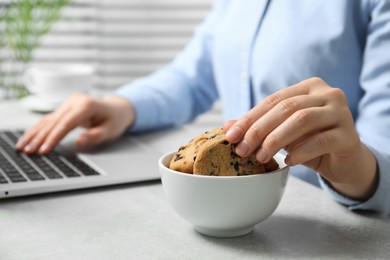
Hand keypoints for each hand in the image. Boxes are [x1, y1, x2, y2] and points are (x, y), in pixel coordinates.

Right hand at [16, 93, 134, 153]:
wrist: (117, 109)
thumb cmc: (115, 120)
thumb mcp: (111, 130)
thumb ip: (96, 135)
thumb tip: (79, 140)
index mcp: (86, 105)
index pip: (66, 123)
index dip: (54, 137)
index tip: (44, 149)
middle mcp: (75, 101)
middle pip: (54, 121)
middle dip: (40, 137)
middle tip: (28, 151)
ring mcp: (68, 103)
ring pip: (48, 119)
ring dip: (34, 133)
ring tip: (22, 146)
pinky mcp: (64, 108)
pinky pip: (49, 119)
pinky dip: (38, 129)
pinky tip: (28, 138)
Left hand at [224, 77, 377, 199]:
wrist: (342, 160)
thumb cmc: (309, 142)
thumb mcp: (281, 132)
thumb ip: (258, 126)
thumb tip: (227, 126)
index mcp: (308, 87)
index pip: (273, 100)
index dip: (249, 118)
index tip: (230, 135)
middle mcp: (328, 94)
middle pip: (286, 108)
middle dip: (259, 130)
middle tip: (243, 150)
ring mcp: (341, 113)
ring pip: (303, 120)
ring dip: (276, 140)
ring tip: (261, 157)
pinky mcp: (349, 135)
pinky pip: (321, 141)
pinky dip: (300, 151)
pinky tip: (288, 161)